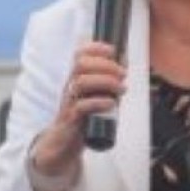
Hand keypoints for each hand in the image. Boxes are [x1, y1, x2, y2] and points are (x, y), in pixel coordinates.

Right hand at [29, 40, 126, 187]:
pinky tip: (111, 103)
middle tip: (123, 74)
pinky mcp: (71, 118)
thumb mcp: (94, 95)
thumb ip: (107, 82)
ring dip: (105, 82)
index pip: (80, 55)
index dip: (96, 48)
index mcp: (76, 78)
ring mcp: (70, 102)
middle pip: (81, 65)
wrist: (65, 142)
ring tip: (121, 88)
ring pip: (81, 82)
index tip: (114, 51)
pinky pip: (82, 106)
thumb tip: (124, 65)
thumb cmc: (83, 117)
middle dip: (105, 65)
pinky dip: (99, 102)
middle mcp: (71, 87)